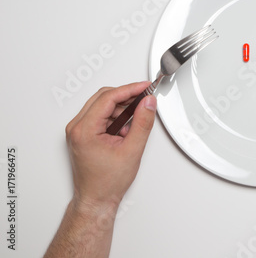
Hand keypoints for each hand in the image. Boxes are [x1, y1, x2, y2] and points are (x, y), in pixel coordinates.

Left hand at [65, 81, 156, 210]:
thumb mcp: (132, 150)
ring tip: (134, 125)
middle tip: (145, 99)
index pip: (108, 98)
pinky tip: (126, 130)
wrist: (97, 199)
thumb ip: (142, 123)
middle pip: (104, 97)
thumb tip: (148, 103)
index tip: (145, 87)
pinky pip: (101, 116)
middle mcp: (77, 127)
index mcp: (84, 130)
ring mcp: (79, 130)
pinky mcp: (84, 134)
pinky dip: (117, 118)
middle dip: (126, 97)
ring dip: (122, 110)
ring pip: (103, 106)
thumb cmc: (107, 182)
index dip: (130, 89)